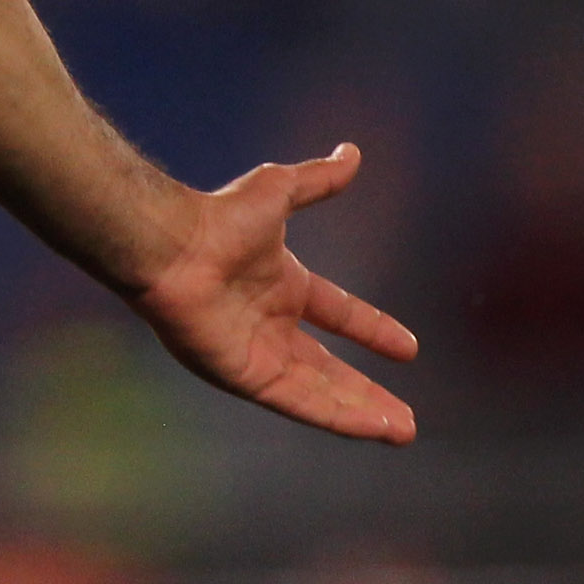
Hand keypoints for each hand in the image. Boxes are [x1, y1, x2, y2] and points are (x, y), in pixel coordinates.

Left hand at [129, 143, 417, 443]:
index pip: (336, 313)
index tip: (409, 348)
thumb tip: (353, 152)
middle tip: (407, 418)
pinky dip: (337, 416)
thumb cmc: (219, 218)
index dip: (371, 329)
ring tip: (402, 431)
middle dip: (367, 392)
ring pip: (320, 392)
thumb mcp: (279, 190)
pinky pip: (300, 402)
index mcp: (281, 285)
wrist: (175, 247)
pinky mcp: (247, 376)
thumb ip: (318, 180)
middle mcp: (270, 324)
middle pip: (329, 368)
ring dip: (361, 411)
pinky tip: (371, 427)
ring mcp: (258, 353)